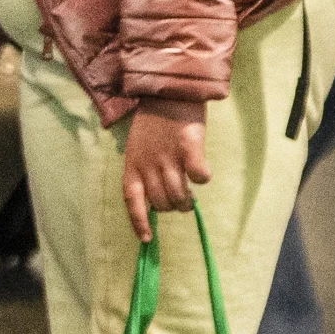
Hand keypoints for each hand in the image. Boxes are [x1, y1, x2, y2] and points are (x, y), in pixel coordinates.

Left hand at [119, 97, 209, 232]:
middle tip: (181, 201)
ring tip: (190, 194)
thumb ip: (144, 171)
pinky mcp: (188, 146)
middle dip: (171, 207)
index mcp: (132, 165)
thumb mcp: (138, 148)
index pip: (132, 201)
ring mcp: (168, 156)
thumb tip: (157, 200)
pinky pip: (199, 175)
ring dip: (186, 200)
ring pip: (179, 194)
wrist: (168, 92)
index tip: (146, 241)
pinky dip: (202, 179)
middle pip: (160, 202)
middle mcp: (147, 164)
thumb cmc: (154, 123)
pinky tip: (202, 173)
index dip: (139, 222)